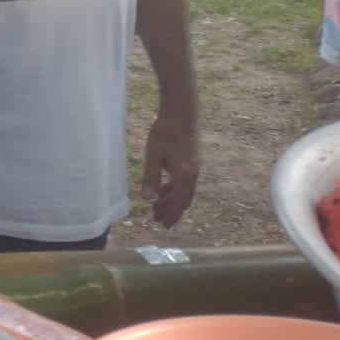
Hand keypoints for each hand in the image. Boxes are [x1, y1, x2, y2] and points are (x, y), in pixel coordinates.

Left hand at [140, 111, 198, 227]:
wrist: (181, 113)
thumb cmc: (165, 133)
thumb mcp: (153, 155)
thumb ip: (151, 178)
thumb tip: (146, 198)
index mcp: (184, 176)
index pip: (178, 202)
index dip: (171, 215)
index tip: (164, 226)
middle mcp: (192, 175)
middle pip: (182, 199)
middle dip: (170, 210)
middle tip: (157, 219)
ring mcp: (193, 168)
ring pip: (183, 191)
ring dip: (171, 200)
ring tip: (157, 206)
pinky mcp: (191, 161)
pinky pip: (184, 182)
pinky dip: (174, 189)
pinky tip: (163, 188)